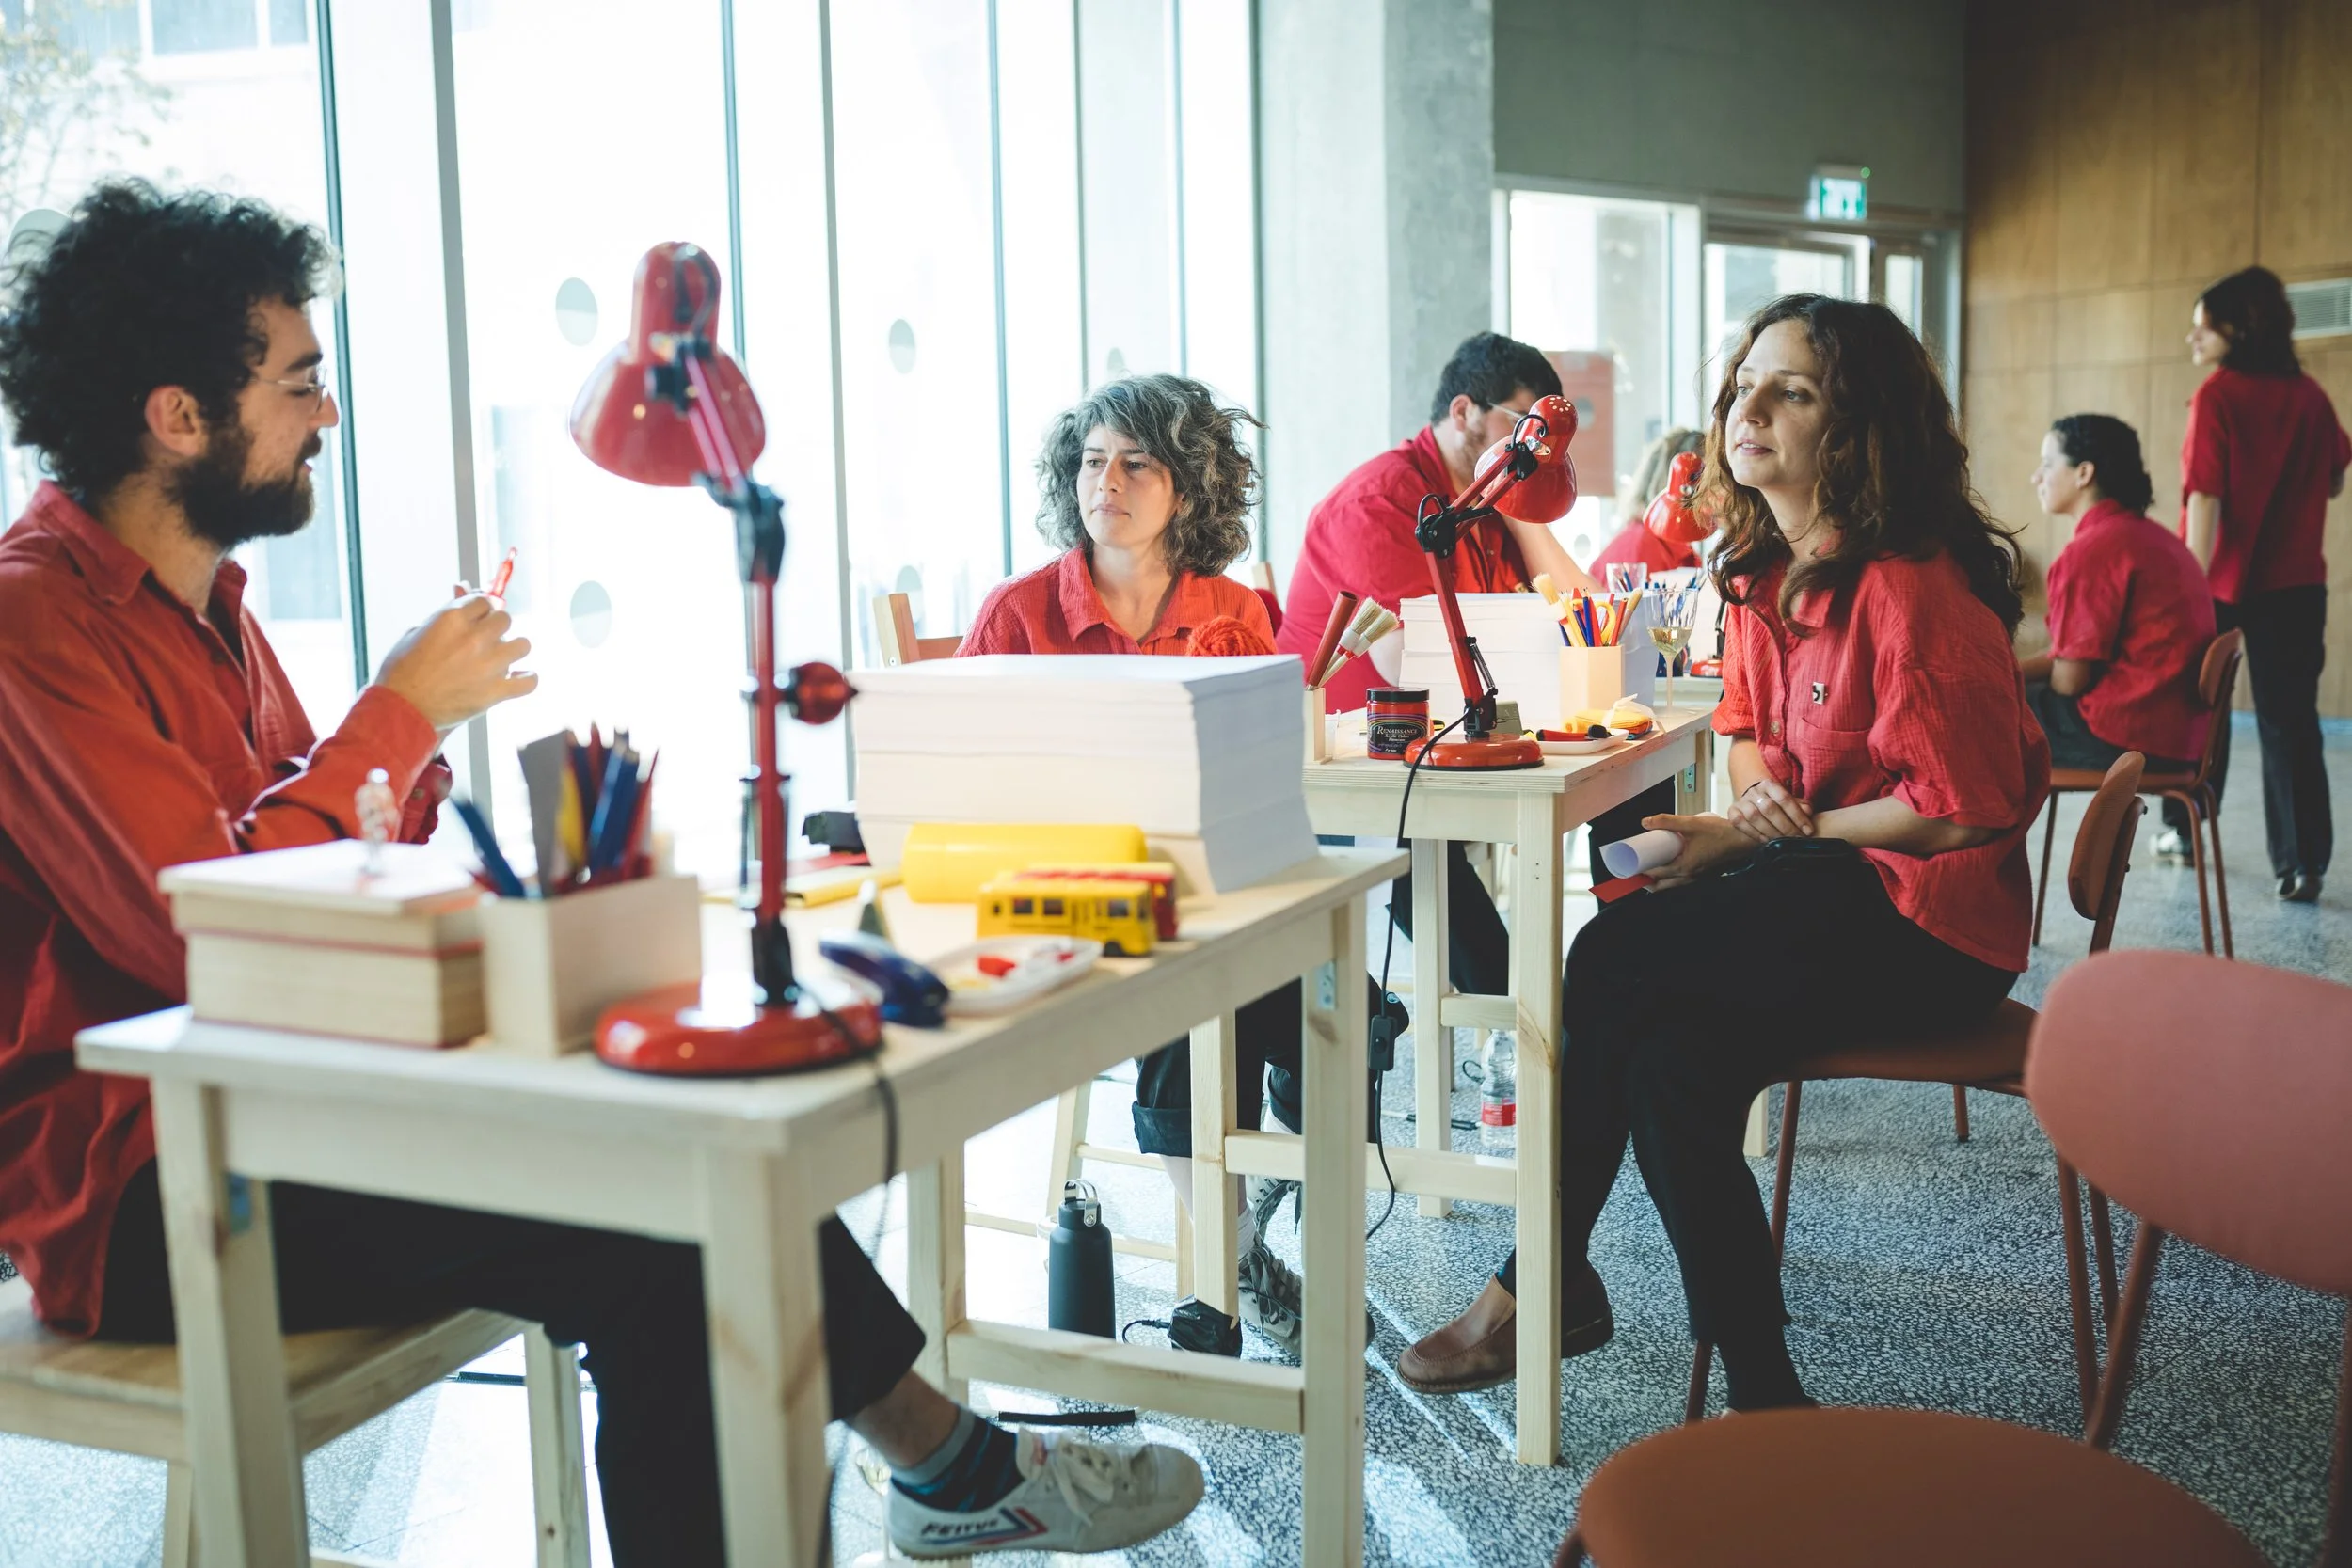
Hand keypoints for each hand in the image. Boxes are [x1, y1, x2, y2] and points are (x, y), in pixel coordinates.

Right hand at [374, 593, 536, 732]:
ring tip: (501, 657)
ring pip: (523, 645)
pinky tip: (520, 677)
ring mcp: (488, 665)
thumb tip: (463, 589)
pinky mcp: (495, 691)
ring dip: (513, 649)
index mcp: (453, 619)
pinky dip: (527, 679)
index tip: (479, 618)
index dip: (481, 610)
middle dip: (496, 627)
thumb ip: (445, 612)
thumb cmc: (403, 671)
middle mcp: (474, 639)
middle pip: (505, 619)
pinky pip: (529, 681)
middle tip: (485, 640)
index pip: (484, 601)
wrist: (401, 709)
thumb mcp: (417, 632)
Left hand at [1641, 812, 1756, 888]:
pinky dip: (1671, 877)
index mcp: (1684, 867)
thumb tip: (1645, 822)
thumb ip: (1667, 821)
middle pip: (1660, 886)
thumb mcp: (1691, 823)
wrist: (1745, 840)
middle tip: (1634, 869)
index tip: (1628, 866)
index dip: (1639, 871)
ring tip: (1648, 867)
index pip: (1654, 874)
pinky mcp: (1702, 874)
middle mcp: (1689, 877)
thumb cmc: (1721, 833)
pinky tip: (1668, 865)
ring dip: (1658, 879)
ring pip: (1671, 885)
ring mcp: (1696, 878)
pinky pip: (1681, 881)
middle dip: (1645, 880)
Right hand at [1725, 778, 1812, 843]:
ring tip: (1782, 841)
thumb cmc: (1777, 806)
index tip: (1807, 830)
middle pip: (1769, 808)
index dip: (1797, 815)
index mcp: (1770, 785)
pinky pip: (1740, 823)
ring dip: (1770, 831)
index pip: (1784, 798)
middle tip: (1796, 838)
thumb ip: (1801, 806)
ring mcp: (1742, 801)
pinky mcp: (1733, 812)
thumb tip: (1807, 811)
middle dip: (1785, 826)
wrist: (1754, 805)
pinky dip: (1753, 833)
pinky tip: (1765, 840)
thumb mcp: (1791, 803)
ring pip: (1753, 816)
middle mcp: (1754, 791)